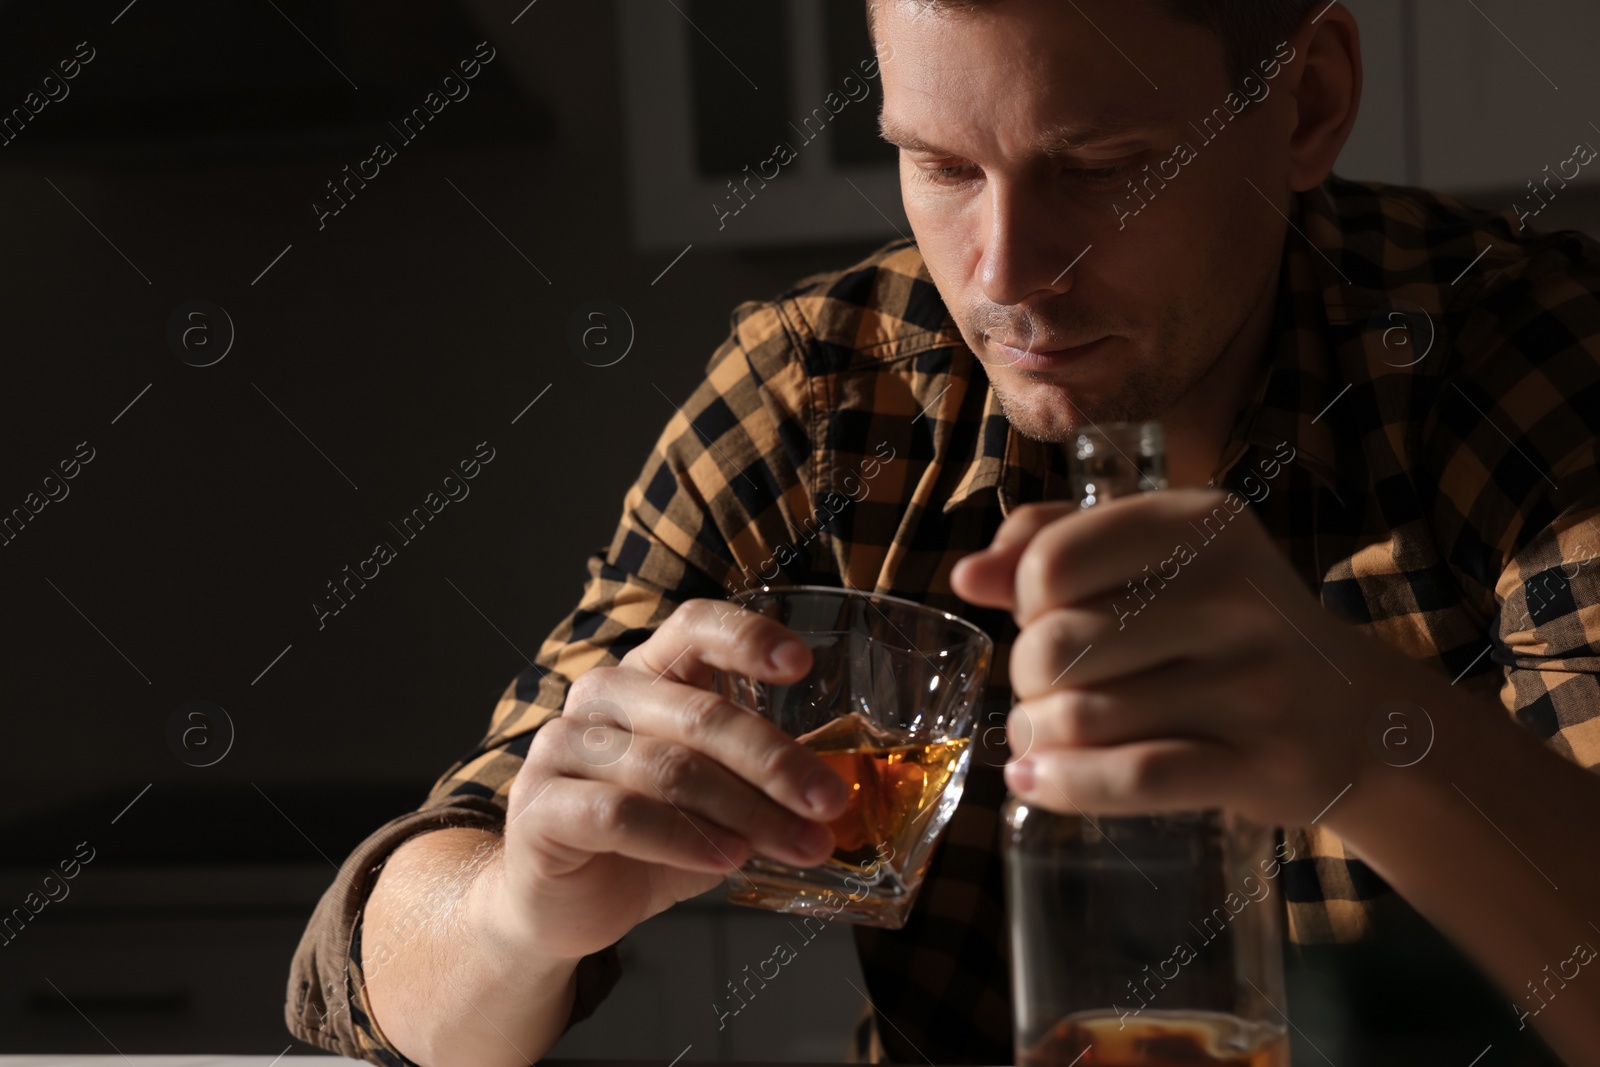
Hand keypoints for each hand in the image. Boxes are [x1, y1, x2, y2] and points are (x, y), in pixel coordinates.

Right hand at [494, 599, 850, 961]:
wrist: (560, 905)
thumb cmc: (647, 841)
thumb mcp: (715, 802)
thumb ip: (759, 783)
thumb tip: (838, 791)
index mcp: (648, 675)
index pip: (695, 627)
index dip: (747, 637)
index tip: (801, 664)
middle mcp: (602, 696)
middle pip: (700, 713)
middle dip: (776, 761)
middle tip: (829, 802)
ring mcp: (562, 747)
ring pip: (670, 769)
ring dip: (747, 812)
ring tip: (800, 845)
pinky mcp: (539, 806)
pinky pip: (621, 814)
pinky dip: (684, 839)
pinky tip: (728, 859)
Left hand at [950, 489, 1405, 825]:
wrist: (1359, 714)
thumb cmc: (1229, 627)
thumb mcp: (1162, 559)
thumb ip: (1059, 545)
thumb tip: (967, 577)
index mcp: (1204, 524)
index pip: (1053, 558)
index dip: (1023, 598)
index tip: (1046, 615)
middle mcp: (1237, 594)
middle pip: (1055, 644)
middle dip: (1026, 676)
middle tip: (1046, 688)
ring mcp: (1256, 683)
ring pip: (1083, 716)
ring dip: (1036, 736)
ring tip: (1041, 735)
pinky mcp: (1262, 764)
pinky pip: (1132, 778)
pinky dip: (1064, 786)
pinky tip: (1035, 783)